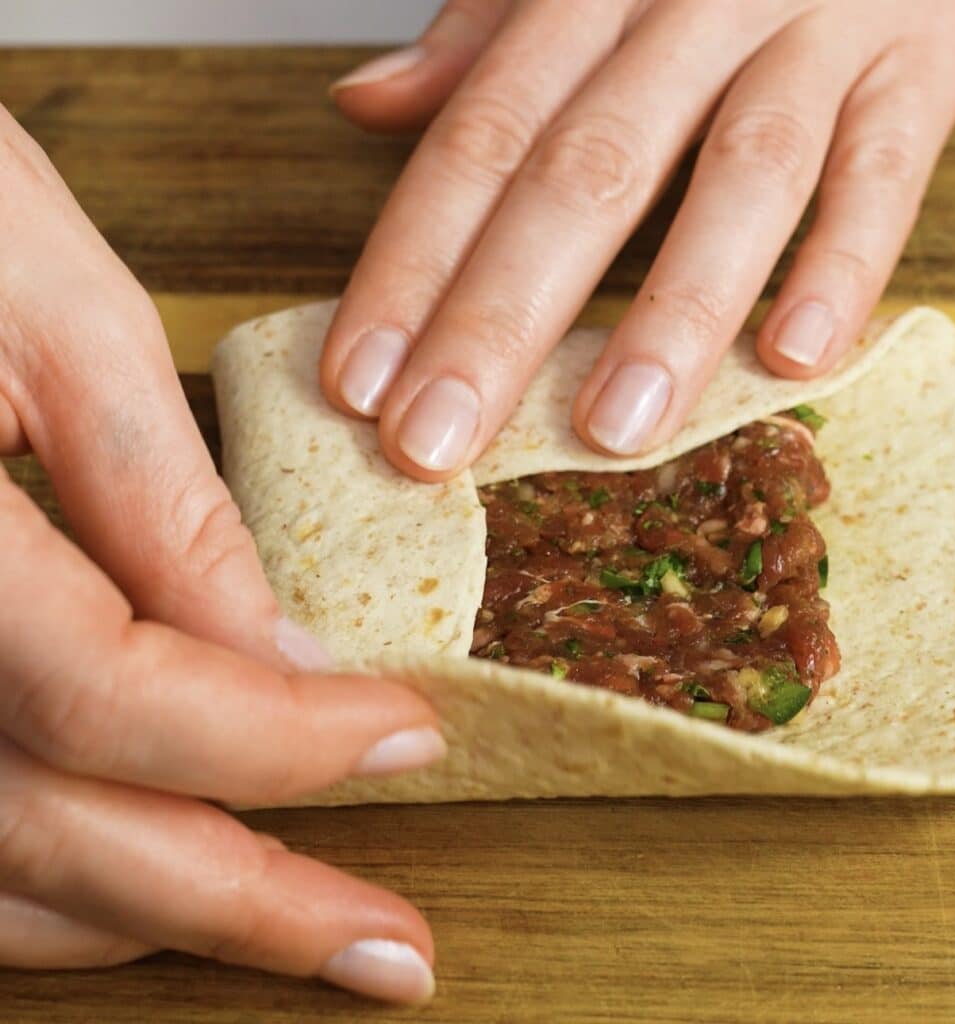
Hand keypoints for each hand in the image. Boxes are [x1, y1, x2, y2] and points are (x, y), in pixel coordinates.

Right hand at [0, 106, 442, 1003]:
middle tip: (389, 950)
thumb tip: (279, 650)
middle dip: (245, 902)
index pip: (121, 695)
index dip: (283, 735)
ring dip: (151, 912)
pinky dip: (49, 880)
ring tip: (300, 926)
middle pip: (57, 829)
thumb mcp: (58, 312)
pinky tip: (149, 876)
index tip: (412, 731)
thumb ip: (166, 502)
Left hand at [323, 0, 954, 478]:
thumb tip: (367, 103)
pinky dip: (843, 266)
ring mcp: (814, 29)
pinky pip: (883, 169)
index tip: (360, 385)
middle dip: (499, 322)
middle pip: (584, 172)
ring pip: (739, 178)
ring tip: (611, 433)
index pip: (479, 140)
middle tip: (437, 441)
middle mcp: (692, 3)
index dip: (412, 267)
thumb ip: (483, 41)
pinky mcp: (919, 64)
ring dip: (672, 314)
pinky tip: (791, 361)